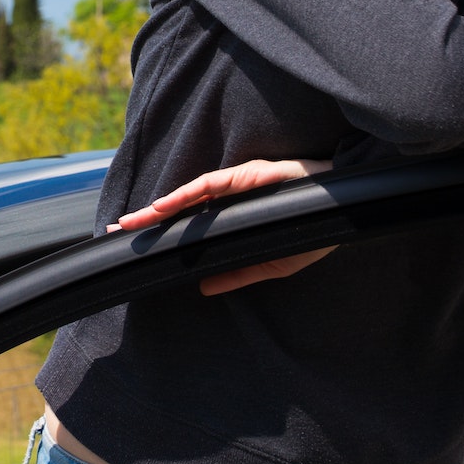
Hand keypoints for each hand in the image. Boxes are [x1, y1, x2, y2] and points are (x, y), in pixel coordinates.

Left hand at [107, 158, 335, 296]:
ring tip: (132, 223)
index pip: (189, 223)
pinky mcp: (250, 174)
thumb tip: (204, 289)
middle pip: (181, 209)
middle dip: (148, 220)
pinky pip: (211, 185)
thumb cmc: (311, 228)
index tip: (131, 242)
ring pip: (189, 195)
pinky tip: (164, 206)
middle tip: (116, 231)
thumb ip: (239, 273)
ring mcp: (238, 184)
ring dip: (158, 209)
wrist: (347, 204)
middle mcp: (230, 197)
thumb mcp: (272, 262)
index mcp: (233, 215)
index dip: (160, 231)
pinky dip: (186, 195)